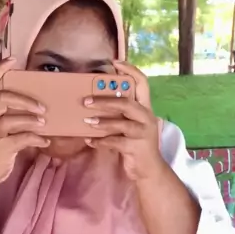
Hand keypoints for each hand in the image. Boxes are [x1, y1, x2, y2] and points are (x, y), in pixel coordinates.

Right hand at [0, 57, 49, 185]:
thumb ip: (5, 115)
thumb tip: (32, 106)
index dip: (0, 68)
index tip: (14, 59)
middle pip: (2, 98)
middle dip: (24, 100)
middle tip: (41, 107)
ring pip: (12, 119)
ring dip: (32, 120)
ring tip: (44, 123)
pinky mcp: (1, 148)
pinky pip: (23, 138)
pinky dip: (37, 139)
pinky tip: (45, 141)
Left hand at [83, 61, 163, 182]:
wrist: (149, 170)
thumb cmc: (136, 145)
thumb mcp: (131, 125)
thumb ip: (121, 114)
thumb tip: (96, 101)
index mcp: (145, 109)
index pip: (142, 83)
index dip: (130, 71)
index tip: (115, 62)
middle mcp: (146, 118)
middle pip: (126, 103)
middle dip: (105, 101)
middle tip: (86, 101)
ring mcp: (142, 133)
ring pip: (120, 123)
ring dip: (101, 122)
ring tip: (86, 121)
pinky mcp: (136, 148)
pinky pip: (115, 142)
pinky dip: (100, 141)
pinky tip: (90, 141)